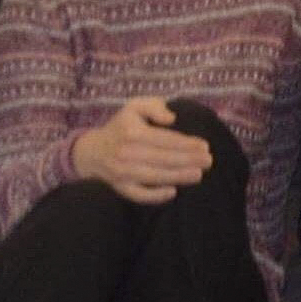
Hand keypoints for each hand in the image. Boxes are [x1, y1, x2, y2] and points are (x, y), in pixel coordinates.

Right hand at [76, 98, 214, 205]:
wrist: (91, 151)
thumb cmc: (120, 127)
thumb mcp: (133, 107)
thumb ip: (153, 106)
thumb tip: (171, 118)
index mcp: (132, 132)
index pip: (164, 139)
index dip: (186, 143)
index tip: (205, 146)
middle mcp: (126, 152)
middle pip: (163, 158)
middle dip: (188, 160)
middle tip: (209, 161)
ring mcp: (122, 172)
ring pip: (153, 176)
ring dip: (178, 176)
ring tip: (198, 175)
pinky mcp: (119, 187)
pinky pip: (138, 194)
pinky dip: (154, 195)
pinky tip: (172, 192)